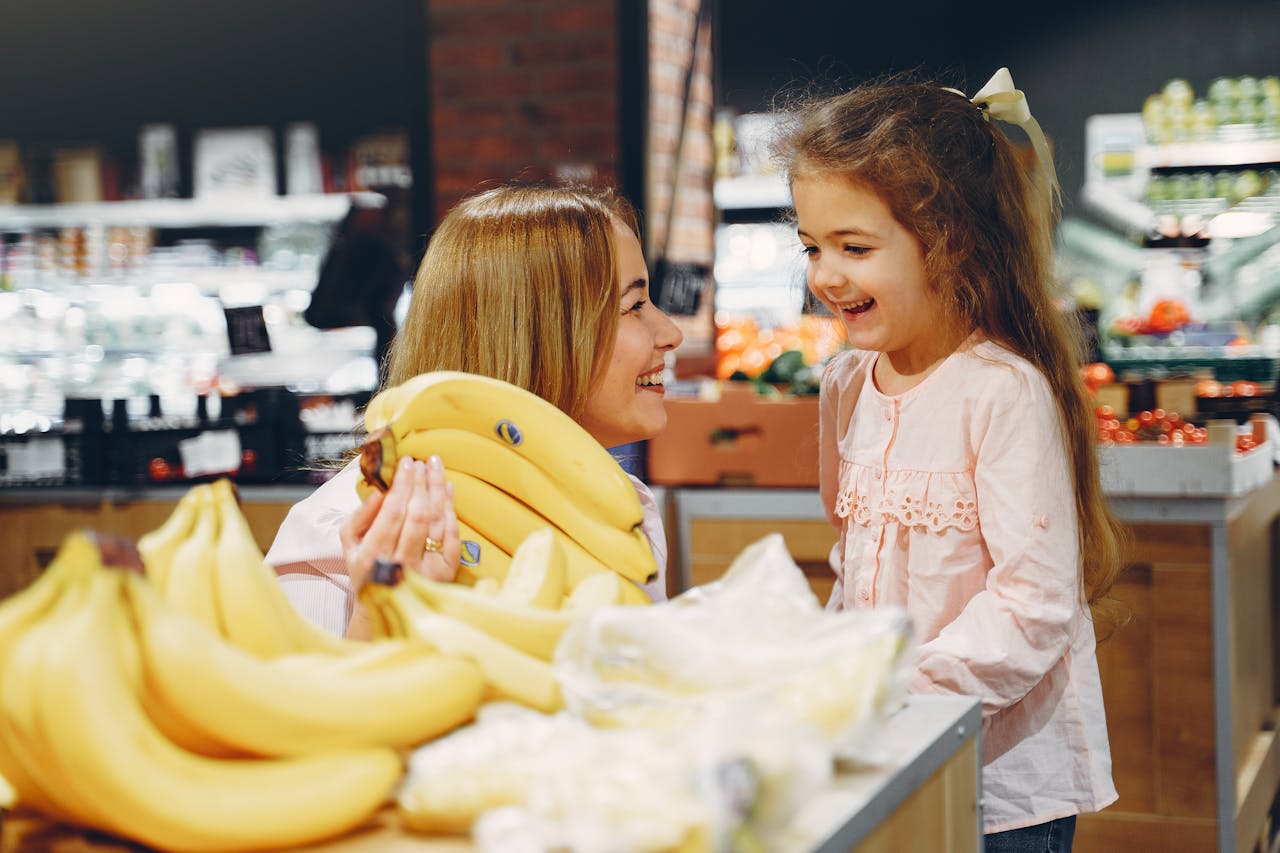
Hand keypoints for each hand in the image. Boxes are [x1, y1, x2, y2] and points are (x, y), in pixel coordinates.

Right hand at [340, 454, 459, 594]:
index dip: (402, 486)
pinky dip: (451, 510)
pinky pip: (452, 537)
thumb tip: (378, 492)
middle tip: (422, 462)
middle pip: (418, 515)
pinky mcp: (445, 573)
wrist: (383, 609)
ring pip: (437, 523)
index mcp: (373, 555)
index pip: (392, 513)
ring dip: (437, 491)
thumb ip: (360, 517)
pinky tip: (447, 489)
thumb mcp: (350, 544)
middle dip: (421, 484)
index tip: (406, 463)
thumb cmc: (365, 567)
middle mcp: (401, 564)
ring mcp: (425, 570)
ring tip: (435, 467)